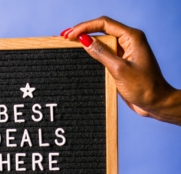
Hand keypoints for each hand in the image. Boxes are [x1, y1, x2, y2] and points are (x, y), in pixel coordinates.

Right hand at [61, 16, 180, 124]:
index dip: (84, 27)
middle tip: (65, 37)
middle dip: (83, 32)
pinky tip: (82, 56)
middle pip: (101, 31)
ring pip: (102, 43)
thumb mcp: (119, 69)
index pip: (104, 24)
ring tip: (69, 44)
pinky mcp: (120, 64)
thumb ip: (101, 53)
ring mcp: (124, 53)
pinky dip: (92, 54)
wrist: (155, 103)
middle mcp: (128, 42)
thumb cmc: (143, 87)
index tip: (70, 35)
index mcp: (132, 37)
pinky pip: (104, 55)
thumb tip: (84, 40)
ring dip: (86, 43)